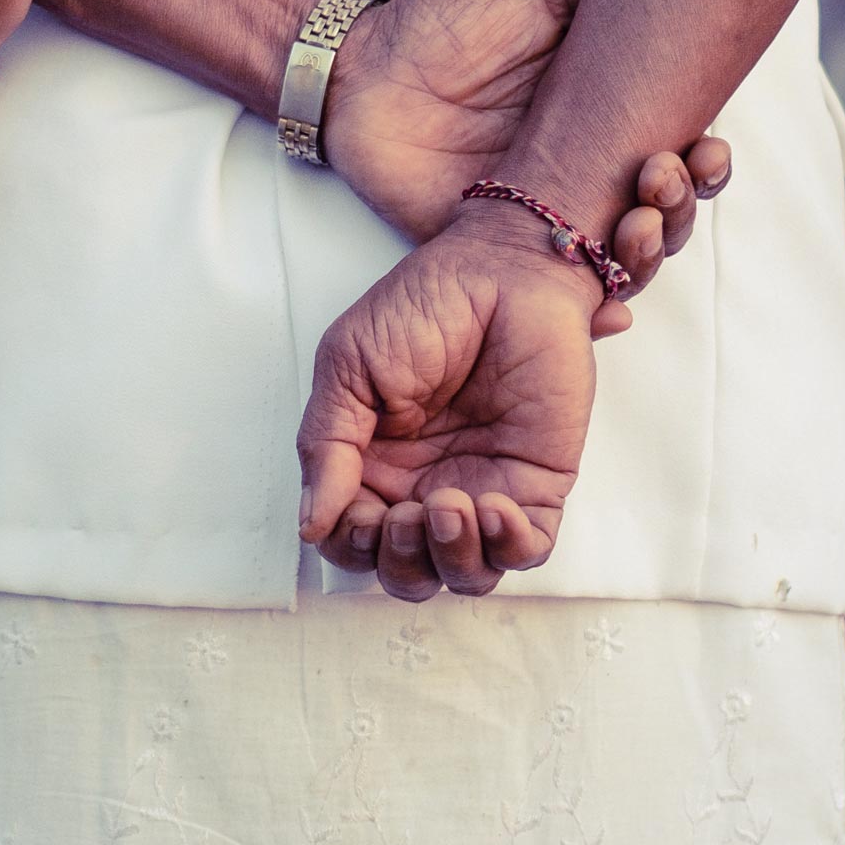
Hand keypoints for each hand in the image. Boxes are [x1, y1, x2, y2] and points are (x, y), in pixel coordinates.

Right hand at [296, 210, 598, 600]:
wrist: (504, 270)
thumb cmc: (423, 306)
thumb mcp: (348, 365)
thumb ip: (326, 445)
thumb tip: (309, 523)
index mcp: (372, 465)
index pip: (351, 541)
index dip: (350, 544)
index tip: (361, 512)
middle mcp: (423, 486)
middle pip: (405, 573)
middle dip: (399, 562)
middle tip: (405, 515)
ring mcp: (482, 488)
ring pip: (464, 573)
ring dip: (449, 558)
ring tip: (449, 505)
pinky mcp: (536, 484)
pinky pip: (526, 549)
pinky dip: (507, 546)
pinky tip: (491, 504)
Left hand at [322, 0, 730, 332]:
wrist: (363, 66)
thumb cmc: (447, 27)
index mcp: (602, 124)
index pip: (677, 156)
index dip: (705, 163)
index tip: (709, 148)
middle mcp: (581, 179)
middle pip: (658, 217)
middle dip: (678, 208)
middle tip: (660, 179)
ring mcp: (538, 222)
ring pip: (615, 262)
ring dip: (645, 255)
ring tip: (637, 227)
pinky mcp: (489, 254)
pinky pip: (544, 298)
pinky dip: (589, 312)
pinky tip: (612, 312)